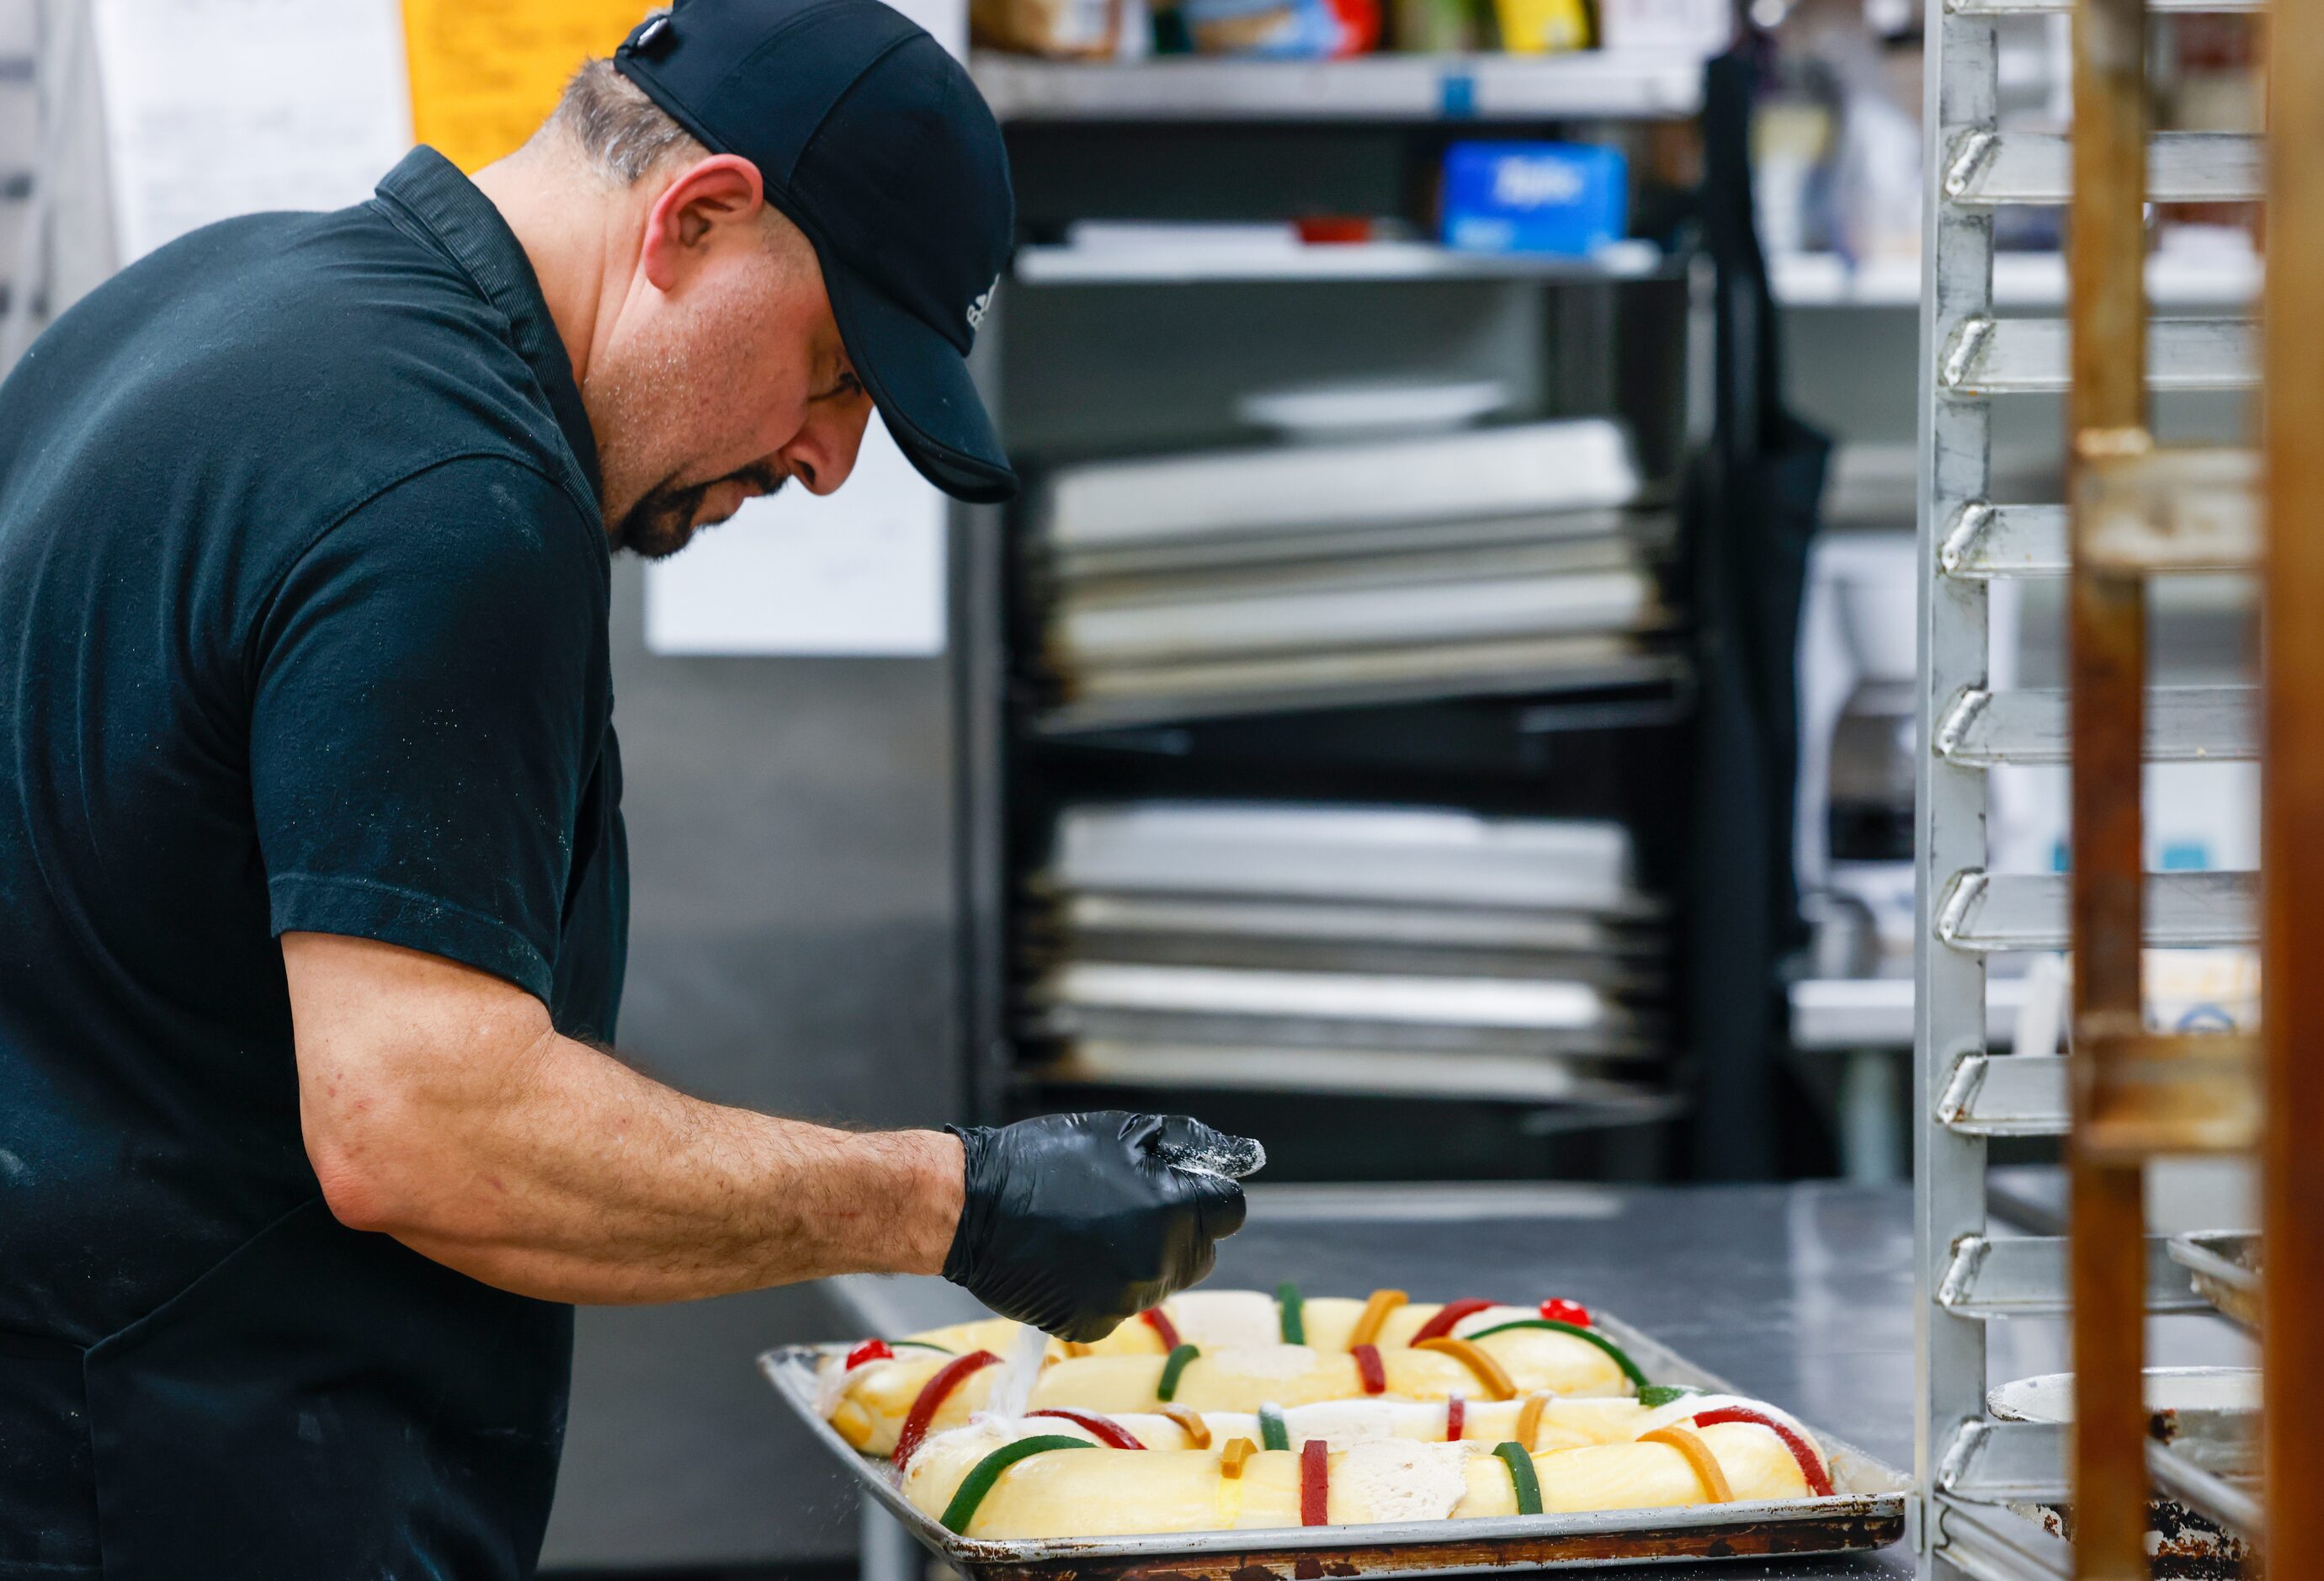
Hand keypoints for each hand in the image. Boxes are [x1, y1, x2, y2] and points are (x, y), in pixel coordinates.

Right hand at [941, 1112, 1256, 1341]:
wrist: (972, 1208)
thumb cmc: (1045, 1160)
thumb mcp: (1122, 1132)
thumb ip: (1189, 1146)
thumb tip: (1242, 1156)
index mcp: (1173, 1210)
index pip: (1228, 1212)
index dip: (1205, 1195)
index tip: (1179, 1187)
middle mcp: (1158, 1262)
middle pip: (1200, 1253)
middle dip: (1178, 1230)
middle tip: (1131, 1207)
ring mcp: (1125, 1299)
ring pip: (1161, 1280)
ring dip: (1143, 1258)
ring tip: (1093, 1230)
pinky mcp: (1093, 1324)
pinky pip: (1120, 1306)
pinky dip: (1105, 1286)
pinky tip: (1072, 1258)